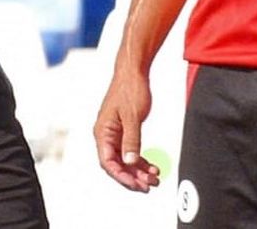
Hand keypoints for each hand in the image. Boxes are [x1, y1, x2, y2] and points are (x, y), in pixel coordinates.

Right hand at [94, 68, 161, 191]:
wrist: (133, 71)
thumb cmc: (129, 88)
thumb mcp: (133, 117)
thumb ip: (131, 140)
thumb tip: (130, 161)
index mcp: (103, 131)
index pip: (108, 162)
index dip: (121, 176)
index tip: (136, 184)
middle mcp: (106, 134)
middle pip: (116, 164)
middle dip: (133, 176)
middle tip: (148, 185)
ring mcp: (115, 133)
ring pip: (124, 159)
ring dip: (138, 170)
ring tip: (154, 178)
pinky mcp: (124, 130)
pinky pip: (130, 150)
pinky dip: (141, 160)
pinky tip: (152, 166)